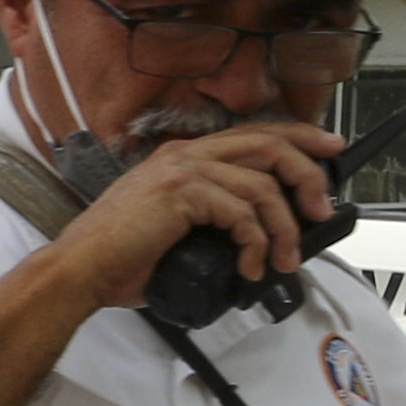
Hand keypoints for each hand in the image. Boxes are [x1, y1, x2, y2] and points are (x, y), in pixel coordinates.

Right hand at [48, 118, 339, 308]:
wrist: (77, 270)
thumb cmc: (114, 258)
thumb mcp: (171, 227)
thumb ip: (208, 218)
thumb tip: (250, 237)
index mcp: (180, 159)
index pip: (252, 134)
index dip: (298, 139)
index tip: (327, 152)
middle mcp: (183, 155)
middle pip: (269, 145)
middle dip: (307, 175)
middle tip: (320, 208)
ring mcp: (181, 171)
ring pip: (263, 184)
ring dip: (284, 226)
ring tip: (282, 257)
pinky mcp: (181, 193)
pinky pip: (242, 213)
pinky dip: (256, 244)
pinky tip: (250, 264)